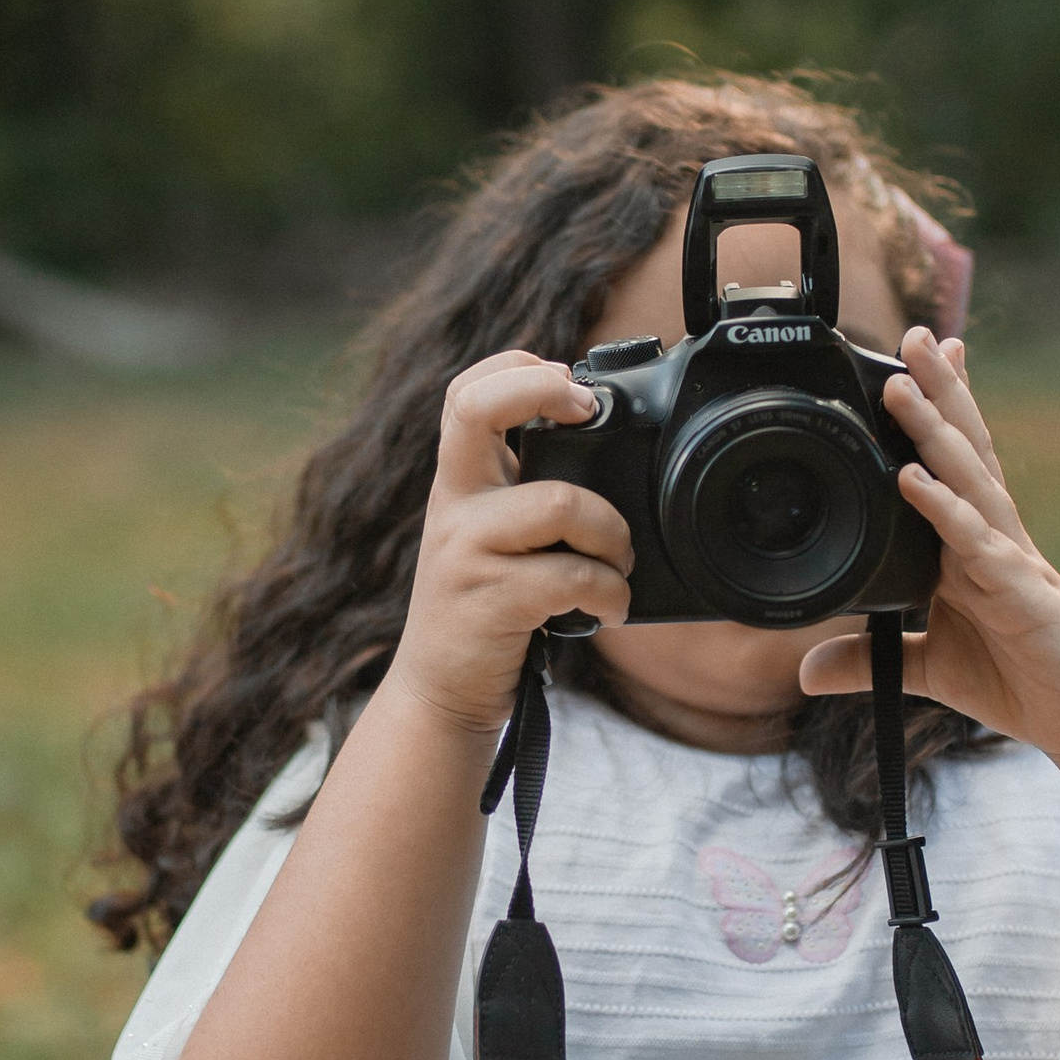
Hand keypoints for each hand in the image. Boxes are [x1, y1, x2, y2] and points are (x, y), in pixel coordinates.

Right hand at [392, 353, 633, 739]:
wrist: (441, 692)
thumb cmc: (486, 609)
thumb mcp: (490, 539)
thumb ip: (525, 494)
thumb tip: (601, 448)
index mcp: (460, 483)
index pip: (465, 393)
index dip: (516, 368)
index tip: (570, 381)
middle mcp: (454, 506)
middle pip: (480, 408)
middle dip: (544, 391)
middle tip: (589, 412)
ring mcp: (466, 551)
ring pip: (561, 503)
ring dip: (614, 536)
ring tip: (618, 566)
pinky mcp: (490, 600)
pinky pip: (573, 576)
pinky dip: (610, 593)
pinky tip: (607, 609)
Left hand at [796, 332, 1059, 776]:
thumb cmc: (1025, 680)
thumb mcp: (931, 669)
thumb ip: (869, 661)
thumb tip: (805, 670)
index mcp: (974, 545)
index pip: (954, 463)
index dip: (938, 411)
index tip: (913, 360)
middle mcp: (993, 538)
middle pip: (963, 451)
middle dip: (939, 391)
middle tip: (912, 334)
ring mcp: (1008, 560)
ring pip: (968, 481)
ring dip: (934, 431)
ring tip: (902, 383)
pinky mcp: (1019, 594)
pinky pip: (974, 544)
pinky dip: (945, 509)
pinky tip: (915, 478)